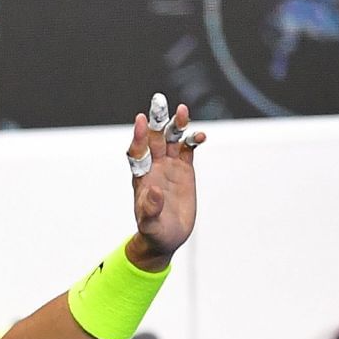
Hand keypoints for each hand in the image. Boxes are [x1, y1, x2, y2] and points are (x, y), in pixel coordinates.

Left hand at [125, 97, 203, 269]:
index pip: (138, 152)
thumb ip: (150, 208)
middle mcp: (154, 167)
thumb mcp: (150, 225)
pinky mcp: (184, 169)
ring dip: (176, 125)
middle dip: (156, 121)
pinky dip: (193, 140)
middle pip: (154, 139)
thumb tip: (153, 190)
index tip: (140, 121)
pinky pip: (188, 150)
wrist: (167, 237)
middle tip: (159, 101)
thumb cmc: (154, 232)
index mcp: (141, 177)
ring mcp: (169, 166)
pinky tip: (200, 136)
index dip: (138, 137)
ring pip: (172, 139)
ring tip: (183, 110)